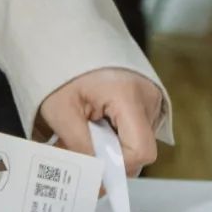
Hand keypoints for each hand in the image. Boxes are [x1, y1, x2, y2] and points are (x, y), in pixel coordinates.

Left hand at [37, 68, 162, 175]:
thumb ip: (80, 146)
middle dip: (109, 158)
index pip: (141, 151)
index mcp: (130, 97)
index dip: (118, 166)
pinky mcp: (144, 97)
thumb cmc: (62, 68)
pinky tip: (94, 123)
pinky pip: (134, 127)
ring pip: (136, 140)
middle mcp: (149, 97)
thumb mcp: (61, 111)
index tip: (92, 166)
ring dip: (110, 146)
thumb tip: (94, 176)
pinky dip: (114, 133)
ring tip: (84, 131)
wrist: (67, 35)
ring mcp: (150, 96)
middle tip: (79, 149)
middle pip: (139, 148)